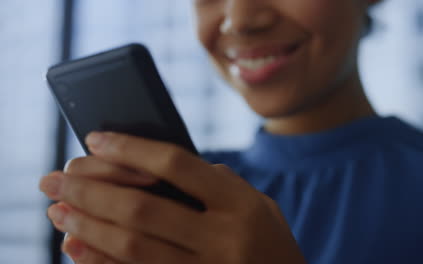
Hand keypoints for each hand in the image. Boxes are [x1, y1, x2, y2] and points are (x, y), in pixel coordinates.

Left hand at [40, 132, 305, 263]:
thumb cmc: (268, 241)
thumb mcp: (257, 204)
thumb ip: (216, 184)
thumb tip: (154, 169)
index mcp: (241, 205)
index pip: (177, 165)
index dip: (131, 149)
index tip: (96, 139)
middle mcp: (223, 239)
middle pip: (144, 208)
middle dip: (92, 191)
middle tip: (55, 178)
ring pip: (133, 247)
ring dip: (88, 226)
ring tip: (57, 210)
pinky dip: (101, 262)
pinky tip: (75, 246)